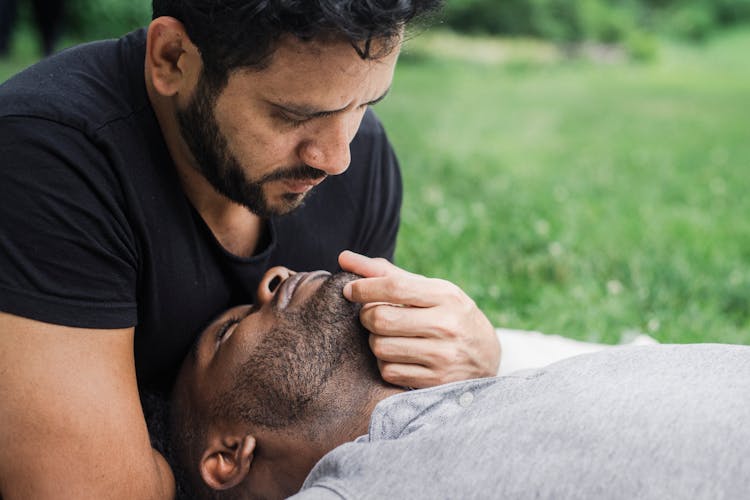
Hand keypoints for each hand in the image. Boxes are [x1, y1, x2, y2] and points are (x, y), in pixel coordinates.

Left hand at [339, 250, 500, 387]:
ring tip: (388, 336)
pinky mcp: (434, 382)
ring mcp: (442, 356)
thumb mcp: (429, 289)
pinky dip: (385, 363)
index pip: (394, 287)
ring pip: (381, 347)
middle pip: (381, 319)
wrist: (487, 357)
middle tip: (370, 315)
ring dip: (375, 341)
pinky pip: (388, 371)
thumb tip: (343, 258)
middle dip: (366, 316)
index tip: (350, 290)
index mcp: (446, 296)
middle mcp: (447, 325)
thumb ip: (386, 274)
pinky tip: (398, 355)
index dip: (364, 287)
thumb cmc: (448, 314)